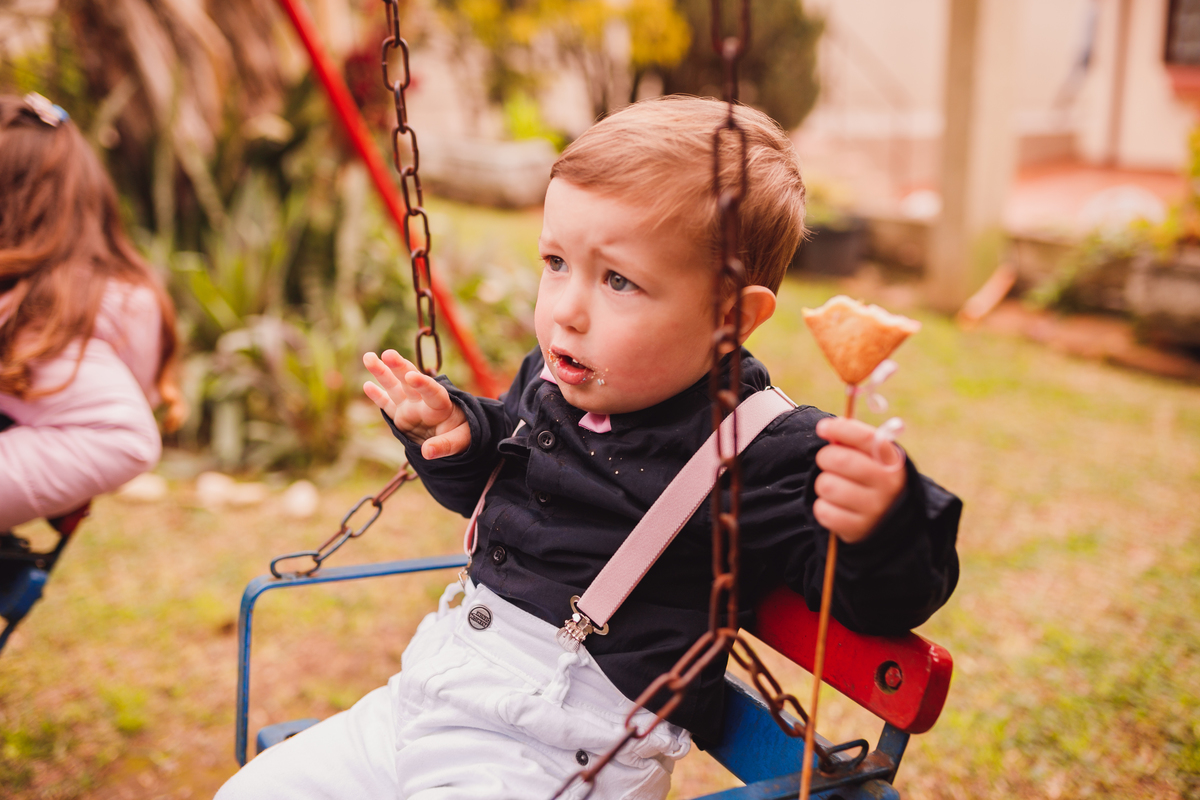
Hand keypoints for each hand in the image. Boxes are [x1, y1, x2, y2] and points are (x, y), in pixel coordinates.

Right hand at [363, 350, 469, 458]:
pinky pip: (387, 404)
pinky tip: (367, 385)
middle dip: (400, 367)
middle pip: (410, 382)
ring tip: (368, 356)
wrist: (455, 436)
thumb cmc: (463, 435)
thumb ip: (444, 446)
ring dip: (382, 373)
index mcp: (442, 405)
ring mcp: (410, 407)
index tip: (412, 376)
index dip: (423, 384)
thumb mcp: (461, 442)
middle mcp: (424, 402)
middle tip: (388, 354)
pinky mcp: (400, 415)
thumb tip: (426, 453)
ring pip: (394, 387)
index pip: (433, 392)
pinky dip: (377, 396)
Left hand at [812, 417, 906, 543]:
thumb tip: (827, 428)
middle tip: (828, 461)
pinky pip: (823, 511)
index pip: (865, 437)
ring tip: (835, 487)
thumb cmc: (872, 478)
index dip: (840, 429)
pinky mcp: (858, 530)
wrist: (888, 519)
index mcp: (892, 461)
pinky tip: (836, 506)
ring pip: (826, 485)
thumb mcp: (872, 457)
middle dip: (825, 457)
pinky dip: (823, 507)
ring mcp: (874, 509)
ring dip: (823, 484)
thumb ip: (853, 440)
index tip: (823, 427)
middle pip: (839, 460)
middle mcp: (888, 485)